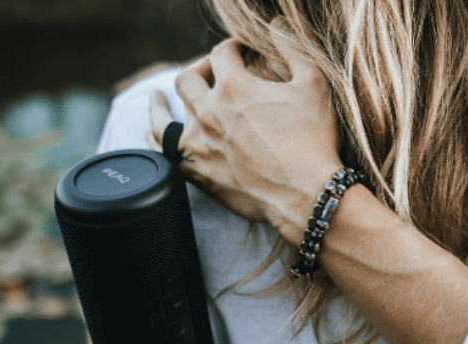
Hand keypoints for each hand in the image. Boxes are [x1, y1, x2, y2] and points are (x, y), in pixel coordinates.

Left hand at [147, 31, 342, 238]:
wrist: (306, 195)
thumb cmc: (314, 141)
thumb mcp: (313, 85)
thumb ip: (293, 49)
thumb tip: (275, 25)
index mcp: (235, 88)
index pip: (222, 53)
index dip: (233, 47)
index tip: (243, 52)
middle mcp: (209, 113)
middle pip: (187, 79)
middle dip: (200, 70)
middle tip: (212, 74)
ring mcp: (199, 145)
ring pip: (163, 119)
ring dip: (159, 105)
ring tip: (156, 98)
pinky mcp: (196, 173)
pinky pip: (164, 153)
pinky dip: (156, 140)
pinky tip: (154, 135)